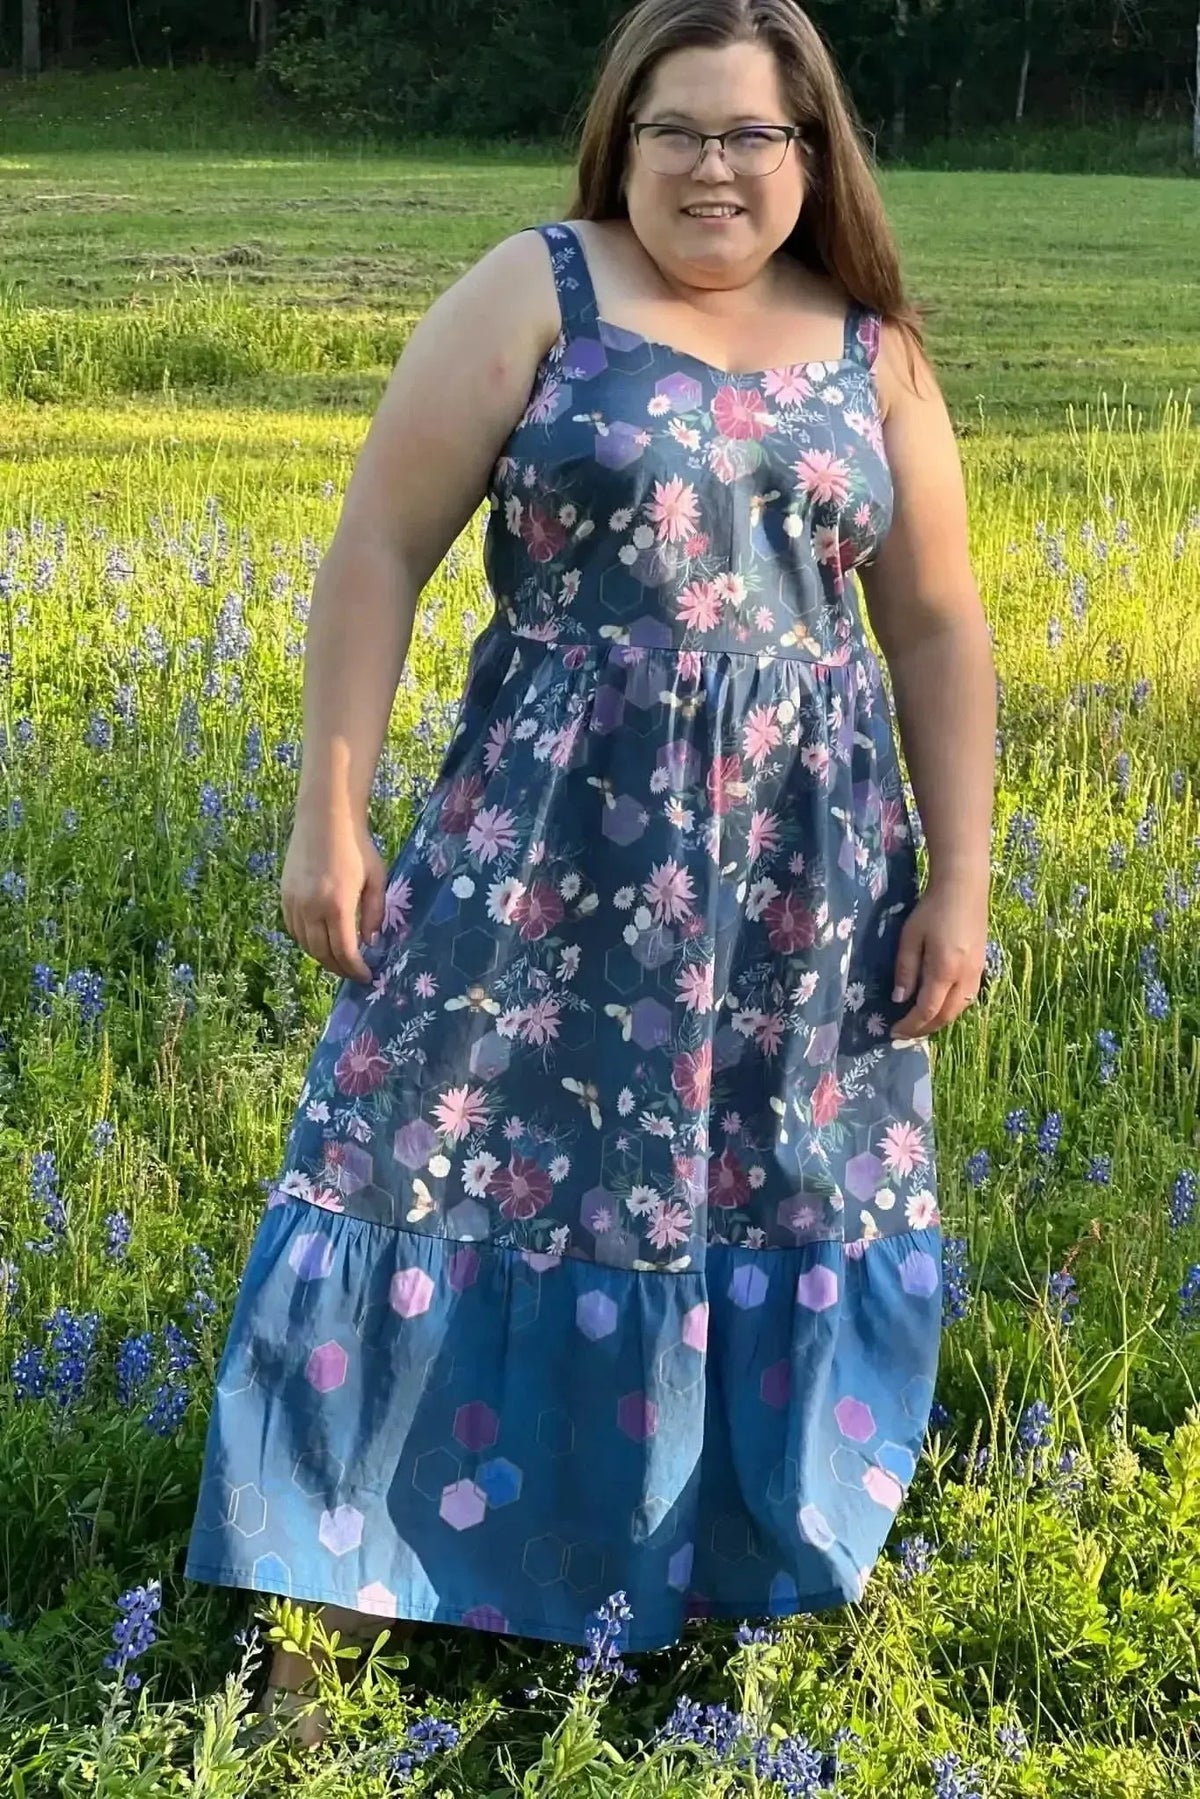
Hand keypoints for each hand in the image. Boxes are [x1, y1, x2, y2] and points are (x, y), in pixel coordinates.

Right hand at [280, 806, 388, 984]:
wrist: (325, 818)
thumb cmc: (357, 847)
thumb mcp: (376, 879)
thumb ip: (374, 914)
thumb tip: (369, 942)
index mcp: (337, 905)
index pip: (344, 952)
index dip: (355, 969)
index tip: (366, 976)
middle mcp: (311, 908)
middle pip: (322, 953)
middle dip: (339, 968)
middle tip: (353, 973)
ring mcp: (294, 902)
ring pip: (305, 944)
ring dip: (322, 957)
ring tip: (338, 960)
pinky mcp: (284, 895)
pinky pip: (293, 929)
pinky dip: (306, 942)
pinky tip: (320, 941)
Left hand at [889, 872, 988, 1039]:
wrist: (964, 888)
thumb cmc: (932, 909)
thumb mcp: (910, 938)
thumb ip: (905, 970)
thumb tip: (899, 999)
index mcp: (945, 970)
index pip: (927, 1010)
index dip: (911, 1025)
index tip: (894, 1032)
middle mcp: (965, 977)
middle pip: (946, 1016)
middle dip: (925, 1029)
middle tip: (905, 1033)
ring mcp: (977, 973)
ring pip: (959, 1009)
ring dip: (939, 1021)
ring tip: (920, 1024)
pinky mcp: (981, 966)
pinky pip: (967, 998)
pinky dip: (951, 1009)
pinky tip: (939, 1005)